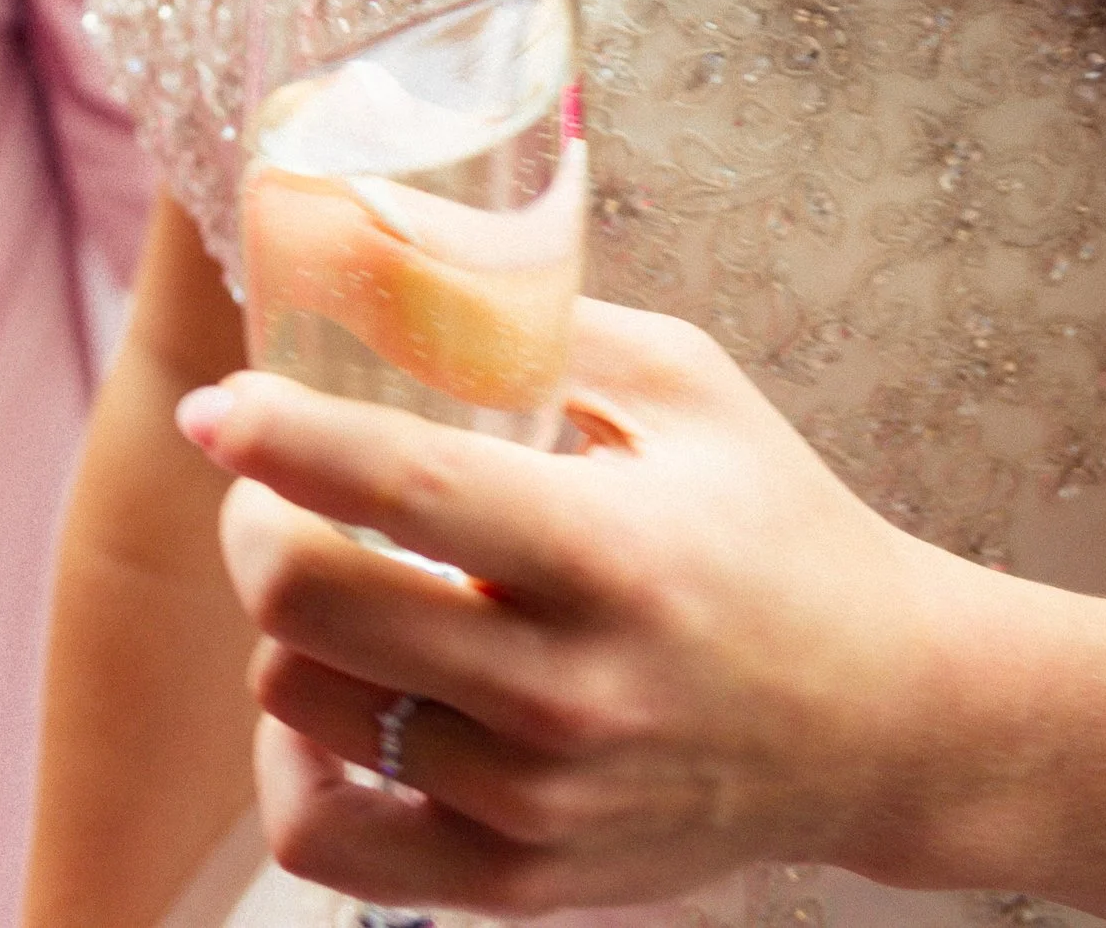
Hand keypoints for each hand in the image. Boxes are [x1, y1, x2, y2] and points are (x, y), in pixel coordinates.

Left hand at [180, 299, 991, 914]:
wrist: (888, 723)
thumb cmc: (779, 529)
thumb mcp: (688, 386)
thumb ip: (542, 318)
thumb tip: (396, 242)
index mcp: (609, 553)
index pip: (404, 489)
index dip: (285, 438)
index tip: (217, 404)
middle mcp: (566, 692)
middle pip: (315, 607)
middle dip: (257, 524)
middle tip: (269, 483)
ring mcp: (539, 804)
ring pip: (306, 706)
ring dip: (287, 626)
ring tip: (329, 577)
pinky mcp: (524, 882)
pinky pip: (331, 838)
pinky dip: (294, 767)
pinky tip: (332, 700)